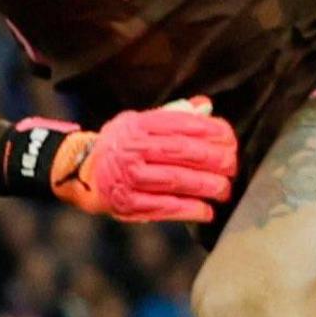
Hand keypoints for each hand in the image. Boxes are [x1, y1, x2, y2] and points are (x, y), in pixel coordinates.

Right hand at [35, 97, 238, 221]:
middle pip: (183, 152)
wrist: (82, 172)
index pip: (181, 125)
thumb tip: (206, 106)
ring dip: (207, 186)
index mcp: (139, 125)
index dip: (210, 131)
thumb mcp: (141, 122)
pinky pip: (165, 207)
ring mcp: (129, 178)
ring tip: (225, 189)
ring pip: (177, 180)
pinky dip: (189, 210)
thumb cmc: (123, 145)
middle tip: (233, 166)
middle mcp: (133, 149)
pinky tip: (207, 211)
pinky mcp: (128, 204)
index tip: (229, 139)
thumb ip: (173, 115)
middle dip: (215, 159)